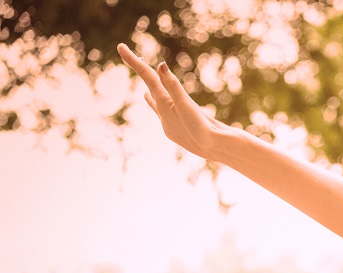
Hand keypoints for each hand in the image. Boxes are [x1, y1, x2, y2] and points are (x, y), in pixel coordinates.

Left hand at [117, 42, 223, 159]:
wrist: (216, 150)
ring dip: (151, 97)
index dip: (133, 60)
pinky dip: (164, 110)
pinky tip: (170, 116)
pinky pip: (166, 117)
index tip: (120, 46)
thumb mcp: (187, 104)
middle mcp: (162, 114)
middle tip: (135, 62)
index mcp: (163, 104)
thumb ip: (173, 86)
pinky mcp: (177, 133)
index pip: (146, 76)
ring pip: (156, 106)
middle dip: (143, 76)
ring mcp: (169, 125)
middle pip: (150, 89)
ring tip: (146, 93)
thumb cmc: (202, 128)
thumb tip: (161, 65)